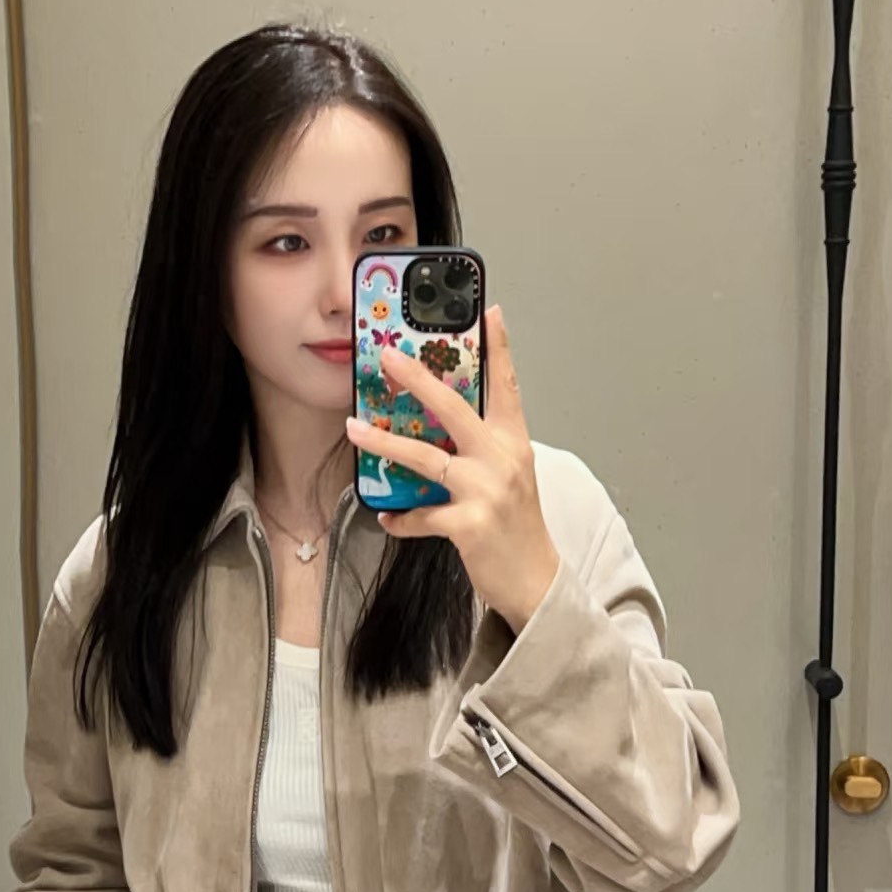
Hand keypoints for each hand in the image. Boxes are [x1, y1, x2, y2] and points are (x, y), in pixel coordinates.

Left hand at [346, 303, 560, 634]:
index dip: (500, 348)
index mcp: (514, 443)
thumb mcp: (510, 477)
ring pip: (427, 458)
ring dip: (386, 443)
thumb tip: (437, 430)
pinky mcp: (469, 524)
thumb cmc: (517, 527)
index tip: (490, 311)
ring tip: (355, 429)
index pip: (508, 386)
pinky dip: (401, 518)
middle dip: (418, 380)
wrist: (536, 580)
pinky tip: (386, 515)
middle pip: (454, 409)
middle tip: (387, 357)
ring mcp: (486, 492)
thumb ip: (481, 449)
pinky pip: (421, 515)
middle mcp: (502, 460)